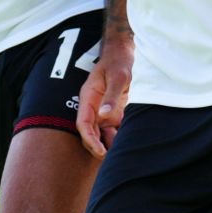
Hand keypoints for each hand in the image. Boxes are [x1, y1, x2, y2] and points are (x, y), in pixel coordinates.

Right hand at [76, 37, 132, 158]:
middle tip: (112, 159)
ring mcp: (103, 110)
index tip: (100, 151)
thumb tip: (104, 115)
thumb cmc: (119, 61)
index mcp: (89, 97)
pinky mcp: (114, 112)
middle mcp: (93, 106)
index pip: (83, 123)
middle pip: (90, 132)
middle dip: (98, 147)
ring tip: (122, 156)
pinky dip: (118, 138)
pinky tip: (128, 145)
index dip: (89, 139)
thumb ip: (111, 96)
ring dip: (109, 144)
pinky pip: (113, 129)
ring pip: (102, 133)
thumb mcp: (118, 76)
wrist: (124, 53)